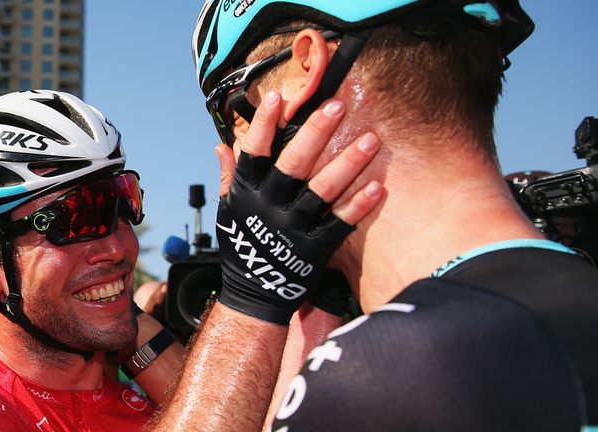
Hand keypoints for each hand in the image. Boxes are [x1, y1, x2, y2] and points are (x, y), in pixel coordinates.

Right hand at [214, 92, 381, 324]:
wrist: (254, 294)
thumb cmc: (242, 247)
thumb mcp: (228, 211)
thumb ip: (228, 176)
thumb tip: (220, 145)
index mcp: (246, 194)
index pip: (252, 152)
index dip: (264, 125)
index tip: (278, 97)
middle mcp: (268, 207)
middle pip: (293, 164)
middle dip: (315, 133)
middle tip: (337, 106)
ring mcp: (292, 228)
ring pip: (322, 191)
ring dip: (347, 164)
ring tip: (371, 141)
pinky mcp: (314, 249)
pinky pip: (339, 223)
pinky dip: (358, 206)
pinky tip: (376, 186)